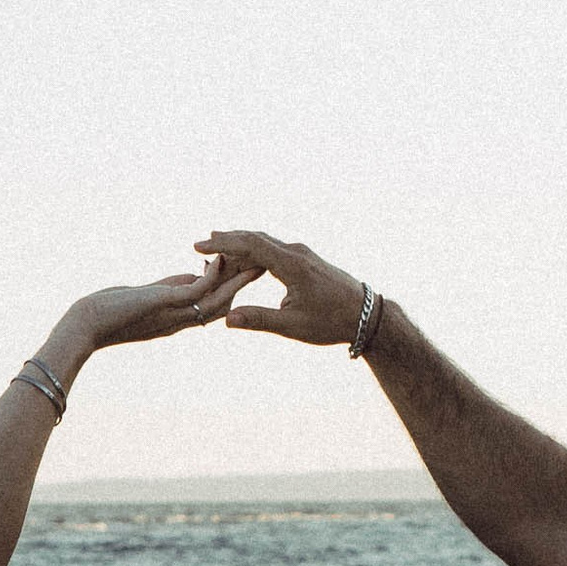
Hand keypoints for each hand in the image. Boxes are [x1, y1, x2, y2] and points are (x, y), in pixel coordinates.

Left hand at [57, 267, 240, 356]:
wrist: (86, 326)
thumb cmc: (109, 311)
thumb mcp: (146, 297)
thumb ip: (170, 288)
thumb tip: (189, 278)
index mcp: (176, 321)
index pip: (212, 309)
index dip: (231, 292)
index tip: (246, 274)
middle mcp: (179, 322)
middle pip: (221, 308)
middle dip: (241, 287)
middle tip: (262, 268)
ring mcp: (173, 314)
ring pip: (215, 301)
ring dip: (235, 282)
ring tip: (253, 264)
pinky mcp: (163, 303)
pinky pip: (196, 291)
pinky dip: (211, 276)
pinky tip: (220, 259)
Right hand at [193, 230, 368, 346]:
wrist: (366, 315)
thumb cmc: (332, 322)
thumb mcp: (293, 326)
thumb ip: (259, 320)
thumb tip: (227, 319)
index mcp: (292, 265)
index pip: (251, 245)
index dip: (223, 243)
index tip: (200, 245)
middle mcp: (297, 253)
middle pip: (255, 239)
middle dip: (228, 240)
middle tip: (202, 243)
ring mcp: (303, 254)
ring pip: (265, 243)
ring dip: (241, 245)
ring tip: (218, 248)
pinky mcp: (307, 260)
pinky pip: (276, 250)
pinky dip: (256, 252)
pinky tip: (247, 259)